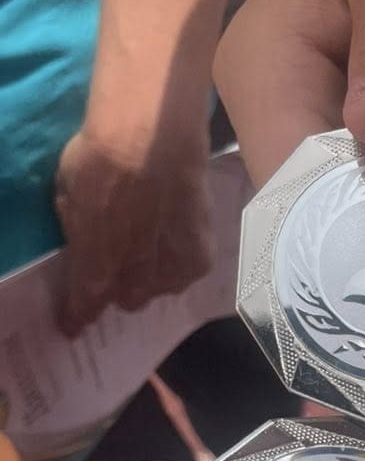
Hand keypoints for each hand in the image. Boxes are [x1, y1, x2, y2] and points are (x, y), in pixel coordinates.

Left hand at [55, 121, 212, 334]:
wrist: (154, 137)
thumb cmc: (101, 155)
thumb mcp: (69, 190)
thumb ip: (78, 226)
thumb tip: (86, 238)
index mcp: (95, 266)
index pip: (86, 306)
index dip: (79, 315)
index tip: (74, 323)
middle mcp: (134, 280)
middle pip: (127, 300)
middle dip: (120, 286)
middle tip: (118, 261)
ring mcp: (170, 272)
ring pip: (159, 289)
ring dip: (152, 274)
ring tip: (152, 246)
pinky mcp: (200, 259)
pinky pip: (186, 273)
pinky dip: (179, 261)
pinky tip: (176, 239)